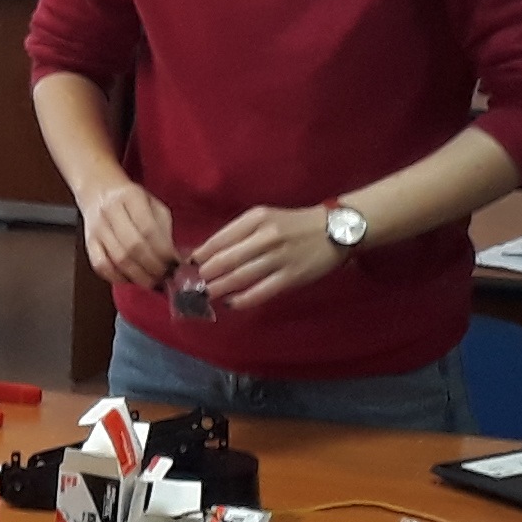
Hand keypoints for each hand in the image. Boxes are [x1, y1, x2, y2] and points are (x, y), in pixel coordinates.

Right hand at [79, 181, 179, 288]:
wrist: (99, 191)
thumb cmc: (130, 200)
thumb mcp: (153, 204)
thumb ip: (164, 228)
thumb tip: (172, 258)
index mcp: (130, 197)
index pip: (148, 229)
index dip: (163, 251)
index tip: (174, 264)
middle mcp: (110, 212)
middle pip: (133, 246)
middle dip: (152, 267)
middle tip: (164, 276)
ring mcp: (97, 229)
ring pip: (118, 259)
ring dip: (138, 276)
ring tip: (152, 281)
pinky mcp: (88, 243)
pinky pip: (101, 266)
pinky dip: (117, 277)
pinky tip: (130, 279)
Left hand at [186, 203, 350, 311]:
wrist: (335, 229)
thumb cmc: (294, 224)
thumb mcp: (266, 217)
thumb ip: (239, 233)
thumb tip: (208, 253)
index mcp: (256, 218)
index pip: (219, 239)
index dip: (200, 255)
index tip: (187, 266)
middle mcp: (266, 236)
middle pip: (226, 260)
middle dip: (205, 275)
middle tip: (190, 286)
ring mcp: (279, 257)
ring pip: (240, 277)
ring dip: (219, 288)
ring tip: (205, 296)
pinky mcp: (291, 276)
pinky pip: (261, 291)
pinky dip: (242, 300)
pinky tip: (231, 303)